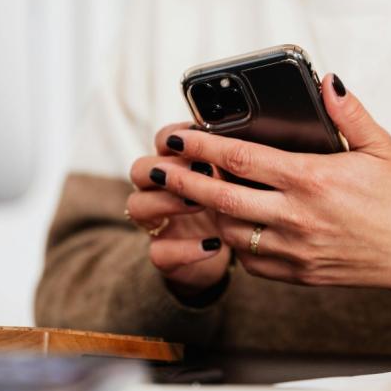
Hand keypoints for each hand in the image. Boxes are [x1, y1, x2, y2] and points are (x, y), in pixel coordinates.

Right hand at [127, 123, 230, 297]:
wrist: (239, 250)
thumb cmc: (243, 204)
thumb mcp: (243, 179)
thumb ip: (239, 161)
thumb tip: (252, 138)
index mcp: (179, 164)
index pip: (162, 140)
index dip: (174, 136)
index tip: (198, 135)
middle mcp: (160, 191)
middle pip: (140, 169)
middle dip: (167, 166)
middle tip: (201, 170)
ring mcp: (158, 223)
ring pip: (138, 206)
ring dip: (168, 201)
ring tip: (201, 203)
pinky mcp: (165, 255)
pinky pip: (159, 252)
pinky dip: (185, 250)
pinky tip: (214, 245)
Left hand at [148, 75, 390, 308]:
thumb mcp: (381, 147)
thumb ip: (349, 112)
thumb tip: (326, 80)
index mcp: (313, 180)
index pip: (241, 159)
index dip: (200, 146)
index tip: (173, 136)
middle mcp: (297, 217)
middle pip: (220, 197)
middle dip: (181, 182)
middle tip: (154, 170)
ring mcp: (295, 249)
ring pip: (229, 230)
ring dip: (204, 211)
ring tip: (188, 194)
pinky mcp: (297, 273)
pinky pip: (249, 259)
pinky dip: (232, 241)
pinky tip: (229, 223)